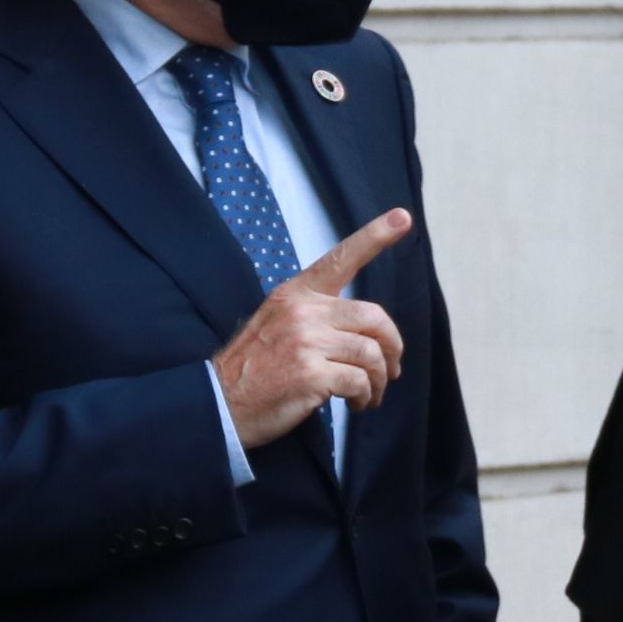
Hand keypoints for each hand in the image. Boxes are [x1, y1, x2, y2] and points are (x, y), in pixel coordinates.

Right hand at [212, 211, 414, 448]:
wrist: (221, 402)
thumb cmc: (254, 367)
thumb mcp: (277, 322)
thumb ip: (315, 316)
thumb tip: (363, 333)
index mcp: (296, 293)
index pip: (341, 259)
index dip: (375, 236)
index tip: (402, 217)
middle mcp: (303, 311)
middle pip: (373, 317)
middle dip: (392, 346)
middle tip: (391, 369)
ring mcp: (307, 341)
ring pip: (371, 354)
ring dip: (379, 380)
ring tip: (370, 395)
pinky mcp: (311, 373)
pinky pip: (359, 381)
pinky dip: (364, 396)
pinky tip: (355, 403)